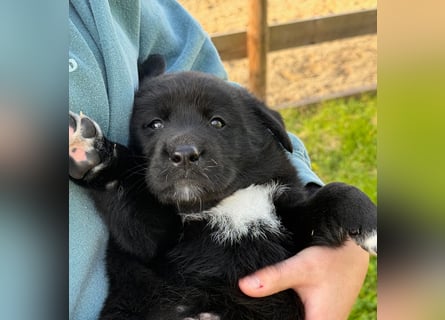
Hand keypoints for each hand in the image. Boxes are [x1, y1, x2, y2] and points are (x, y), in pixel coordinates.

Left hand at [238, 240, 368, 319]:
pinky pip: (305, 315)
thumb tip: (243, 286)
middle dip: (275, 316)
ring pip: (298, 318)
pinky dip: (291, 311)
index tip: (254, 315)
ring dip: (284, 314)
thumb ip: (273, 278)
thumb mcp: (301, 267)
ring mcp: (326, 318)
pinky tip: (278, 301)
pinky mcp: (325, 310)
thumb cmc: (332, 256)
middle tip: (254, 309)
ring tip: (264, 306)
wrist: (354, 245)